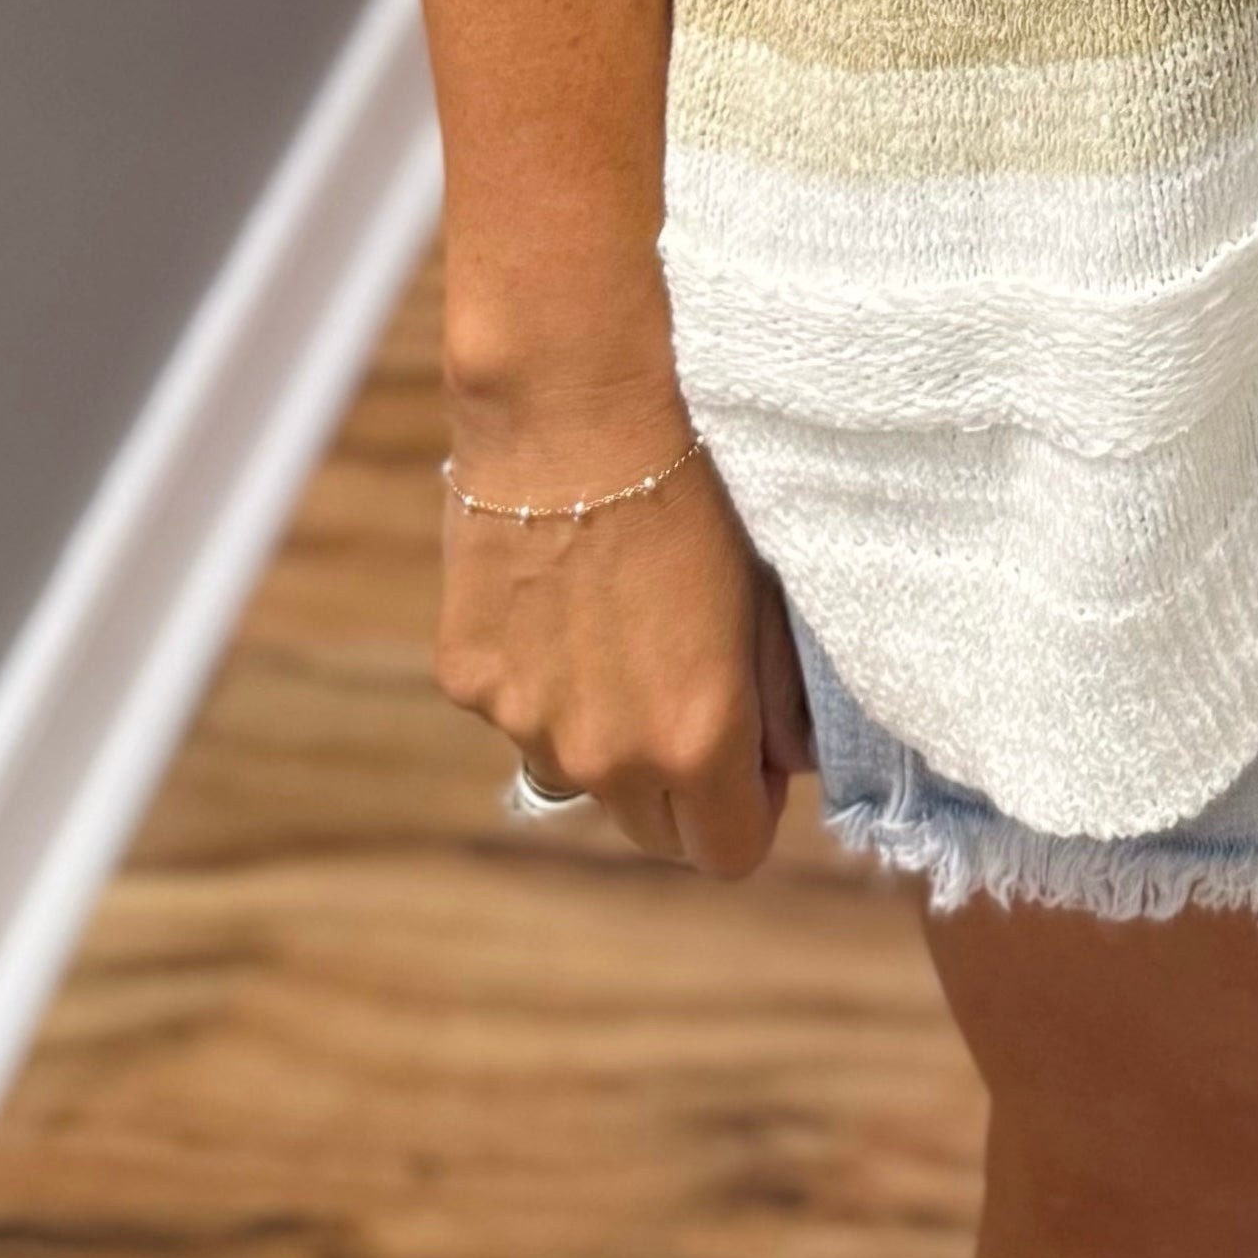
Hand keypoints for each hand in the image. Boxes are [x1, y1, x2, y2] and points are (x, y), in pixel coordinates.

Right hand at [436, 368, 812, 878]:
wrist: (575, 404)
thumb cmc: (697, 481)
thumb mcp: (768, 589)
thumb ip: (780, 696)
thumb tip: (789, 756)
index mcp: (693, 741)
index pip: (727, 852)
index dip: (746, 805)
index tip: (750, 751)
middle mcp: (603, 757)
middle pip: (650, 830)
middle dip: (679, 785)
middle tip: (689, 689)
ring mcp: (525, 722)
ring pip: (577, 770)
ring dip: (604, 730)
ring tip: (621, 625)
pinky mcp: (469, 678)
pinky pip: (518, 708)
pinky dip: (542, 677)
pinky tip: (560, 596)